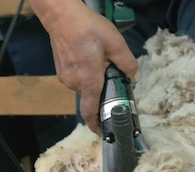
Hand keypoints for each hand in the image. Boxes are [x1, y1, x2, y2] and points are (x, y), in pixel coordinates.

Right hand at [42, 1, 138, 133]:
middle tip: (110, 72)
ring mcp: (65, 78)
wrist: (61, 16)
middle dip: (101, 88)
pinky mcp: (61, 70)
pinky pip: (76, 77)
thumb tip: (134, 77)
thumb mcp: (115, 43)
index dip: (97, 125)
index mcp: (89, 81)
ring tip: (98, 58)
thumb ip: (127, 63)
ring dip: (93, 78)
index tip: (104, 132)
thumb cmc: (88, 28)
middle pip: (91, 95)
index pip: (91, 111)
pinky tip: (88, 56)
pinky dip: (84, 72)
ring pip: (84, 85)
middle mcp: (75, 84)